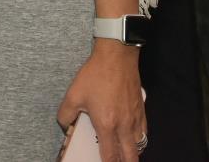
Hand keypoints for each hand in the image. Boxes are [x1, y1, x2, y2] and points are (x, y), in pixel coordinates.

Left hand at [58, 41, 145, 161]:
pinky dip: (140, 139)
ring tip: (125, 153)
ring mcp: (135, 118)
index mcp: (106, 125)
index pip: (110, 156)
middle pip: (130, 156)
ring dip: (132, 152)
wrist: (116, 56)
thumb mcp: (73, 94)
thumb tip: (64, 125)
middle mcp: (124, 125)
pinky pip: (144, 131)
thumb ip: (65, 114)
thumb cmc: (95, 75)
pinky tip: (134, 137)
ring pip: (139, 145)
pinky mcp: (142, 109)